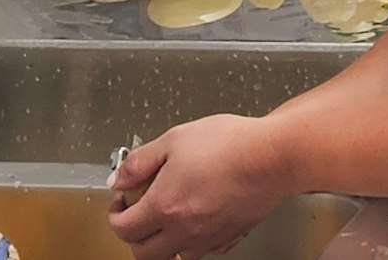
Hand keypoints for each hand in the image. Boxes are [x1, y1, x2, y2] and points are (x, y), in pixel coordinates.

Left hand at [106, 113, 294, 259]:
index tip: (121, 200)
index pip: (123, 229)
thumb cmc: (230, 144)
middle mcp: (184, 229)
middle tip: (137, 215)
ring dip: (164, 244)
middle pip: (144, 254)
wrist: (272, 156)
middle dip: (134, 236)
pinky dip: (194, 242)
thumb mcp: (174, 140)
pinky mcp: (230, 236)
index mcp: (164, 206)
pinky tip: (197, 221)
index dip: (115, 214)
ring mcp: (209, 237)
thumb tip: (119, 177)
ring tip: (166, 219)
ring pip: (175, 257)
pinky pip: (205, 251)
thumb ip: (140, 161)